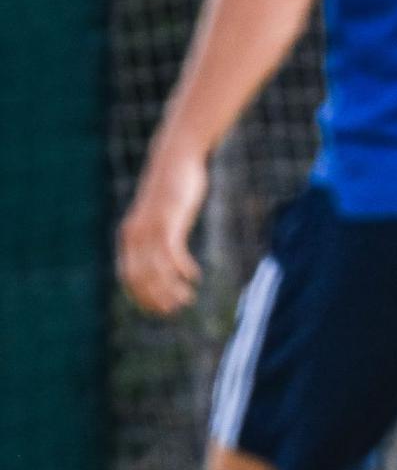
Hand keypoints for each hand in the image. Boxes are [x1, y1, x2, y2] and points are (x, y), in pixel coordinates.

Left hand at [117, 143, 207, 315]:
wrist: (174, 160)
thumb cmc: (170, 189)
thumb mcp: (159, 216)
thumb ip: (157, 235)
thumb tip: (162, 255)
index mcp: (129, 237)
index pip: (128, 278)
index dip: (142, 298)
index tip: (159, 310)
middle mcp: (135, 236)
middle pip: (140, 278)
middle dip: (156, 298)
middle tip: (174, 309)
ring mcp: (150, 229)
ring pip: (156, 270)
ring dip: (171, 289)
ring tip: (186, 298)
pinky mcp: (168, 221)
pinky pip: (172, 253)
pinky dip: (182, 268)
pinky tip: (194, 276)